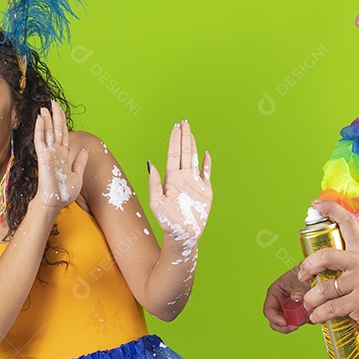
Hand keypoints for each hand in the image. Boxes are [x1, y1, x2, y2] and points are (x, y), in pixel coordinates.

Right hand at [33, 100, 87, 207]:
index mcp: (64, 156)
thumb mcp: (77, 176)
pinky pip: (41, 140)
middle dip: (55, 116)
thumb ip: (80, 162)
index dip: (62, 123)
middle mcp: (56, 152)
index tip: (60, 112)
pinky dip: (40, 129)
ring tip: (45, 107)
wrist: (55, 202)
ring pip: (48, 132)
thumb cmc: (64, 193)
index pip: (63, 135)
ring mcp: (49, 153)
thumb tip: (84, 150)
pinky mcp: (43, 156)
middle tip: (53, 103)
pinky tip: (40, 119)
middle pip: (56, 130)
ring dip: (47, 119)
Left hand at [148, 120, 212, 246]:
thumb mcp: (156, 203)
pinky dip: (207, 164)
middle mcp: (183, 178)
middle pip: (184, 153)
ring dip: (193, 146)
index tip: (176, 127)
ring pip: (194, 160)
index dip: (175, 140)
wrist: (183, 235)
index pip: (174, 155)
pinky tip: (206, 153)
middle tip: (184, 122)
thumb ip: (154, 184)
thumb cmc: (167, 222)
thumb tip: (151, 165)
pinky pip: (206, 174)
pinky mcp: (205, 191)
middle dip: (184, 137)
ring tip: (191, 133)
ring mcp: (194, 184)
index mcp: (172, 179)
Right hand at [264, 264, 310, 332]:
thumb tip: (296, 298)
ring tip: (307, 316)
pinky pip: (298, 322)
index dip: (274, 319)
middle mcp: (280, 302)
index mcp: (275, 292)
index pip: (268, 310)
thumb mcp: (302, 280)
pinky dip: (304, 322)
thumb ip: (299, 289)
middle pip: (275, 321)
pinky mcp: (298, 312)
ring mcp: (289, 308)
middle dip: (285, 326)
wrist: (317, 273)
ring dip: (296, 323)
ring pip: (287, 323)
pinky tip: (311, 314)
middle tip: (295, 326)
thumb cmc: (306, 273)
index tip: (285, 323)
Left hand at [298, 200, 358, 338]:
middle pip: (326, 256)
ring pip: (323, 288)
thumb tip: (321, 266)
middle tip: (302, 276)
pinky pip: (330, 307)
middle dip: (307, 266)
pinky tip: (317, 317)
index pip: (348, 222)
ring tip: (309, 306)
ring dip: (310, 300)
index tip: (316, 203)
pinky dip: (319, 314)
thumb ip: (350, 265)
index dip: (331, 209)